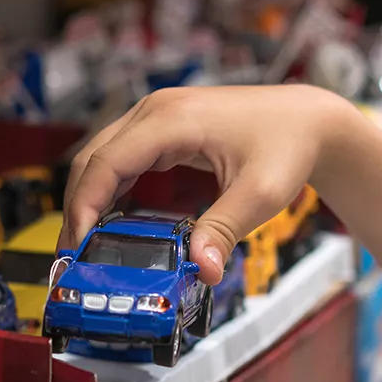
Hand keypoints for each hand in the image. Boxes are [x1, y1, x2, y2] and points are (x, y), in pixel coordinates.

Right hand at [59, 84, 358, 284]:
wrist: (309, 120)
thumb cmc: (289, 146)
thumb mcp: (261, 194)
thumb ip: (224, 230)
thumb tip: (202, 270)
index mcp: (172, 120)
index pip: (106, 163)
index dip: (84, 205)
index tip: (77, 245)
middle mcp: (155, 111)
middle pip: (92, 159)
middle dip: (77, 207)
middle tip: (71, 255)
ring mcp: (156, 116)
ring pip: (101, 157)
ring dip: (88, 198)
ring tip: (84, 244)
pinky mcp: (162, 128)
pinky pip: (121, 157)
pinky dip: (108, 189)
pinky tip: (108, 222)